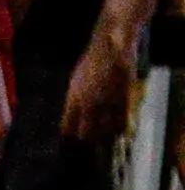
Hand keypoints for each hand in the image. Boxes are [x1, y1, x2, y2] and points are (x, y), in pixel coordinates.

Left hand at [64, 28, 141, 143]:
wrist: (109, 48)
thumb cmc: (90, 65)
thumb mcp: (75, 83)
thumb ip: (74, 101)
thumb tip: (73, 119)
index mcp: (73, 98)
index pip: (67, 126)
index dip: (71, 134)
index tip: (74, 138)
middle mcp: (88, 103)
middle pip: (86, 133)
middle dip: (88, 138)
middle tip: (92, 140)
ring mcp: (106, 101)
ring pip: (105, 131)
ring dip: (105, 135)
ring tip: (105, 137)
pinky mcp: (122, 98)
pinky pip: (122, 121)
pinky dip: (120, 128)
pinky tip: (119, 130)